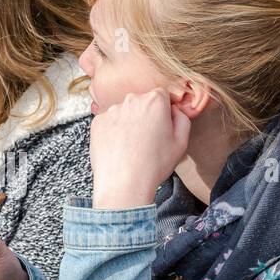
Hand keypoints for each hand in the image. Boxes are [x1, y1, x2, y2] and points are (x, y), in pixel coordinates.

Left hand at [90, 88, 190, 207]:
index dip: (163, 111)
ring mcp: (112, 110)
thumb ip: (182, 119)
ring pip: (124, 113)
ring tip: (132, 147)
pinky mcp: (98, 122)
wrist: (124, 183)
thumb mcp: (181, 142)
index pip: (161, 95)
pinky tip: (119, 148)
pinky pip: (109, 123)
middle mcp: (132, 100)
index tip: (162, 126)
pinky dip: (113, 132)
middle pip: (141, 102)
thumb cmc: (154, 165)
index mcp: (155, 101)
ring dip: (128, 124)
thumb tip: (174, 110)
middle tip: (148, 140)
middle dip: (145, 116)